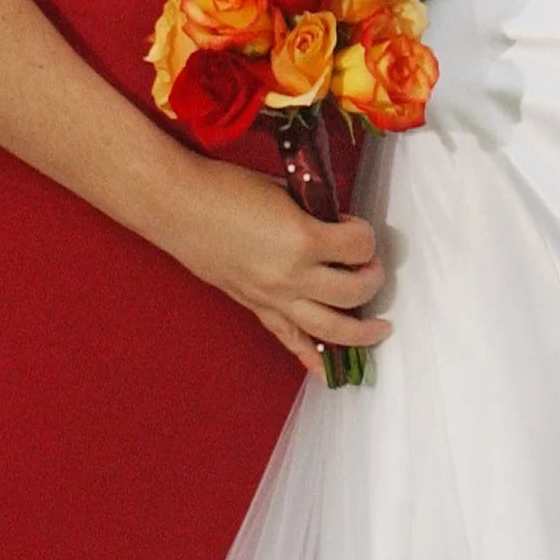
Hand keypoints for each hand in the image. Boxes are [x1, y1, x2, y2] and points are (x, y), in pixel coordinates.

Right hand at [160, 155, 388, 376]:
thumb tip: (339, 227)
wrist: (180, 207)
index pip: (359, 245)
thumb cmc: (229, 189)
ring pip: (331, 329)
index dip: (365, 235)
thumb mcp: (285, 192)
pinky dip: (312, 357)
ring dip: (361, 332)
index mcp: (304, 240)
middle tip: (371, 266)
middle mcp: (293, 277)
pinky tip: (330, 370)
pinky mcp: (256, 307)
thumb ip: (316, 214)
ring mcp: (273, 298)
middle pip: (354, 292)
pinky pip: (290, 340)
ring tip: (378, 329)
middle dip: (372, 279)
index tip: (358, 228)